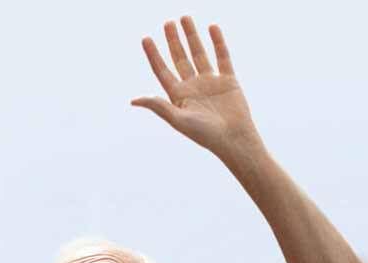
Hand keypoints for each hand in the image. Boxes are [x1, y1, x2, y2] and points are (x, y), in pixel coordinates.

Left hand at [132, 17, 261, 162]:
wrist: (233, 139)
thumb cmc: (204, 134)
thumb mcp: (178, 120)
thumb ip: (159, 106)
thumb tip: (134, 100)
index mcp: (178, 96)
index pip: (162, 70)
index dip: (154, 55)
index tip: (146, 38)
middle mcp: (193, 86)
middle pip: (179, 58)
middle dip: (173, 41)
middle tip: (167, 23)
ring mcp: (210, 82)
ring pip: (199, 53)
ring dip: (192, 36)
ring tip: (185, 18)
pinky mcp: (228, 80)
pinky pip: (222, 56)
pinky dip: (218, 42)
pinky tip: (212, 28)